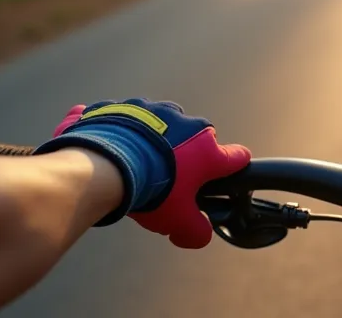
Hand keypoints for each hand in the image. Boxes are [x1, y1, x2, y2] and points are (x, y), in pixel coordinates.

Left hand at [35, 98, 249, 247]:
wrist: (106, 166)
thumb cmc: (152, 191)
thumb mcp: (177, 220)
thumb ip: (195, 231)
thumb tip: (200, 236)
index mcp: (206, 151)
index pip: (236, 156)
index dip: (233, 165)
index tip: (226, 171)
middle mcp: (186, 124)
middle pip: (198, 136)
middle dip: (187, 152)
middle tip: (169, 175)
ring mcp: (154, 110)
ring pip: (163, 122)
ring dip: (155, 138)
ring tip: (137, 160)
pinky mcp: (126, 106)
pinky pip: (126, 116)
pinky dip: (123, 129)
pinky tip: (111, 147)